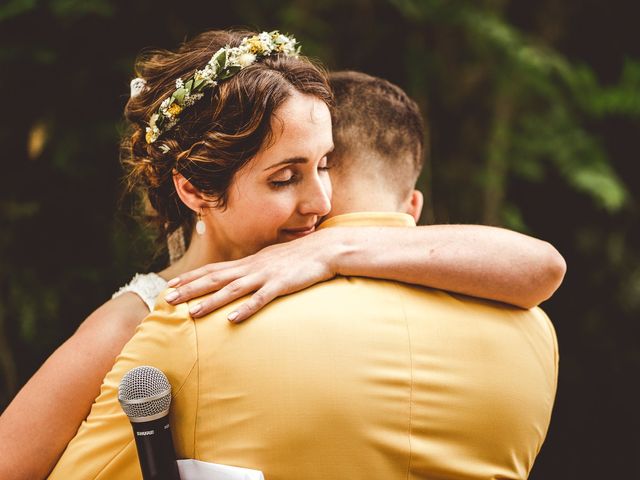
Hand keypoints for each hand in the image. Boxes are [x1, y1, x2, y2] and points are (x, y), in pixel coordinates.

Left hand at [164, 229, 339, 322]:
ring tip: (191, 312)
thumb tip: (241, 278)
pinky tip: (232, 319)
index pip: (213, 269)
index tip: (172, 285)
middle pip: (215, 279)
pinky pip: (260, 300)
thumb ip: (255, 270)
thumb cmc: (298, 257)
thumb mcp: (271, 261)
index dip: (192, 277)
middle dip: (190, 289)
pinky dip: (245, 309)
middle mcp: (252, 268)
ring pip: (232, 290)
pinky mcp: (280, 285)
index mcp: (248, 263)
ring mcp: (265, 276)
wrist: (324, 249)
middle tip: (168, 299)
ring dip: (211, 301)